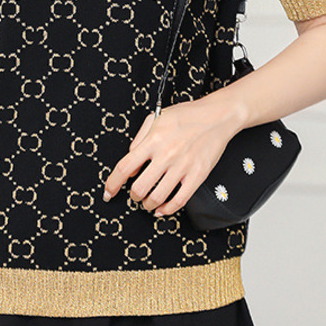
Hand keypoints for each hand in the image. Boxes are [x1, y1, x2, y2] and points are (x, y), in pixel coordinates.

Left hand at [102, 92, 242, 216]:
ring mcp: (182, 167)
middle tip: (134, 195)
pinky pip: (179, 201)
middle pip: (139, 187)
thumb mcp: (157, 118)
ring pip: (157, 197)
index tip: (108, 192)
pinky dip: (166, 210)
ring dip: (147, 205)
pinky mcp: (197, 176)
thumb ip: (140, 138)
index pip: (125, 167)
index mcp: (153, 140)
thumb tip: (131, 161)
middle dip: (133, 196)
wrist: (216, 116)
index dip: (112, 184)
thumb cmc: (187, 115)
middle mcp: (166, 155)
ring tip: (147, 202)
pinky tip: (162, 209)